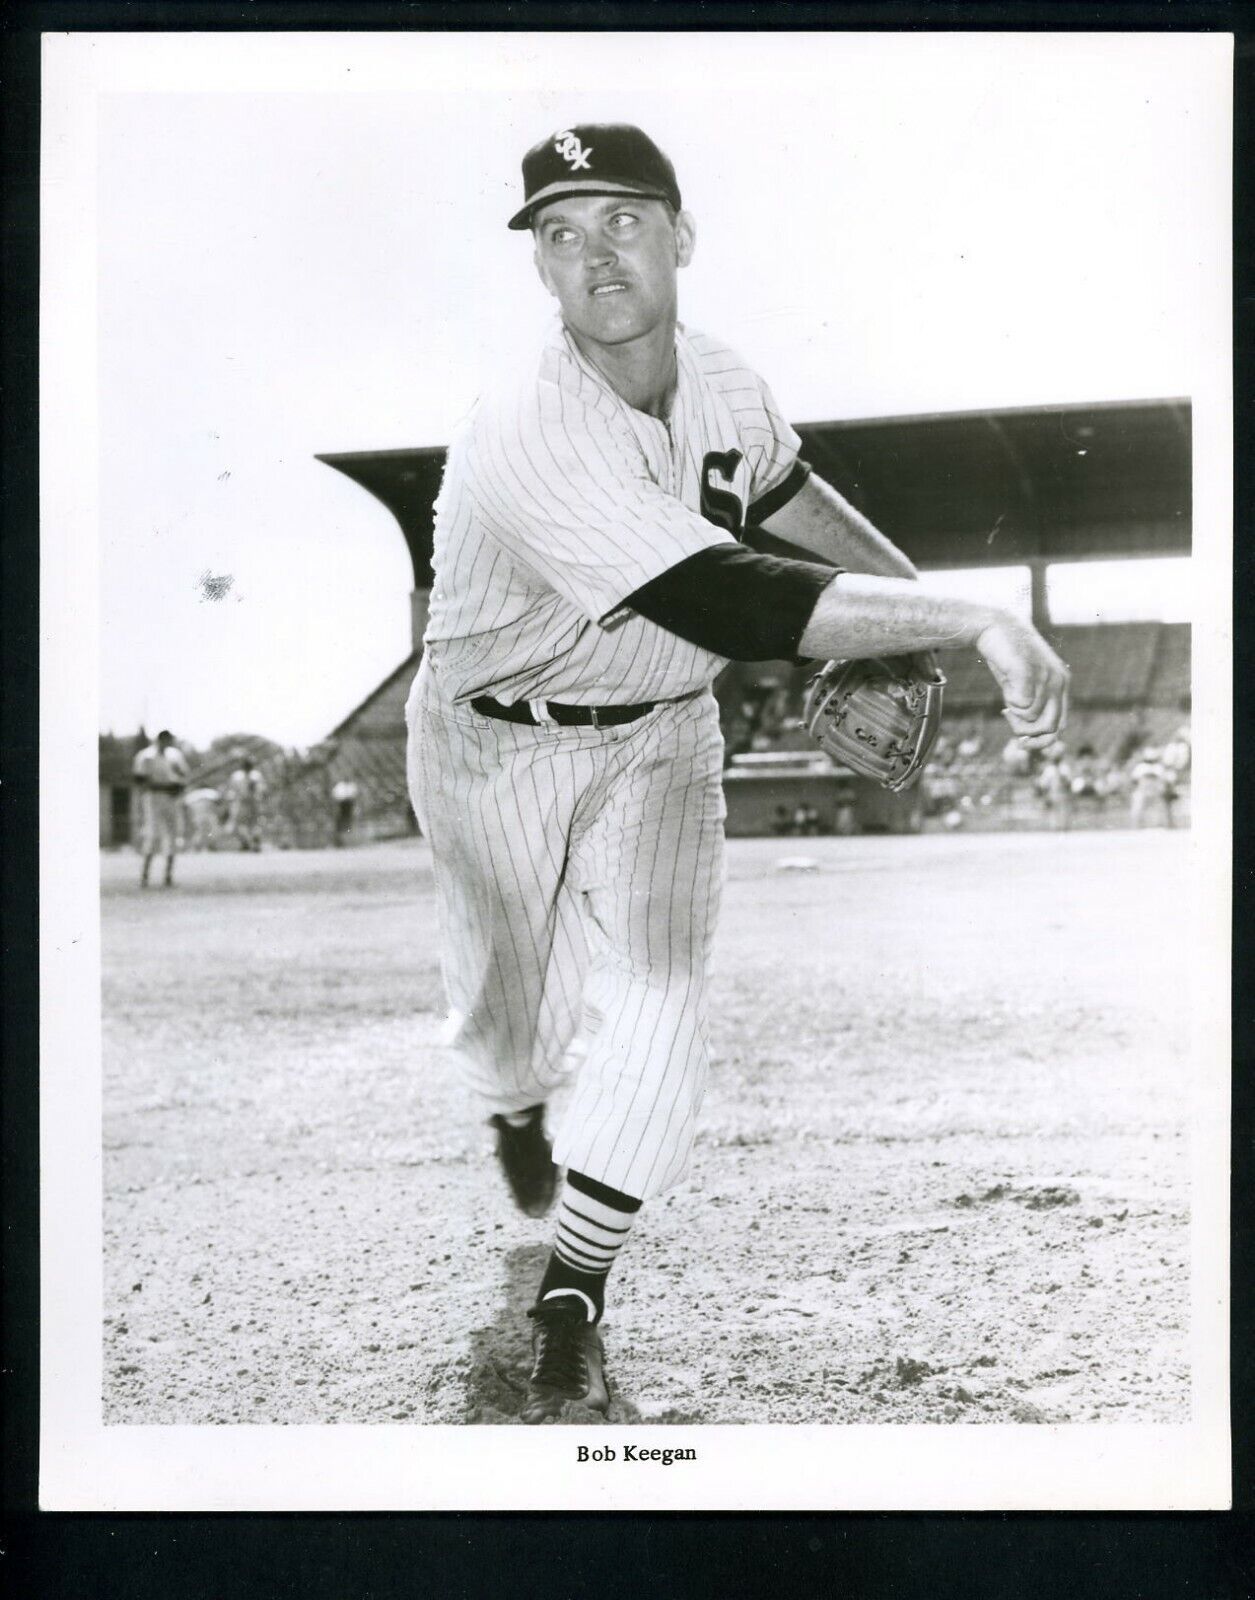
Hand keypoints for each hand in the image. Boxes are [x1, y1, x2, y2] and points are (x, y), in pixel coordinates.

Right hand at [974, 614, 1069, 748]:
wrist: (995, 626)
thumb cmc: (1007, 658)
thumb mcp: (1024, 685)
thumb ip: (1031, 705)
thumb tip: (1027, 738)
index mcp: (1062, 684)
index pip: (1060, 726)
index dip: (1040, 739)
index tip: (1020, 737)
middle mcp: (1059, 681)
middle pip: (1050, 728)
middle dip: (1027, 734)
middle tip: (1010, 719)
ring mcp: (1046, 677)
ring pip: (1034, 719)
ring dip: (1015, 716)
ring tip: (1007, 701)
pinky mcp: (1030, 673)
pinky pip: (1023, 706)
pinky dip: (1010, 704)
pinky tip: (1007, 690)